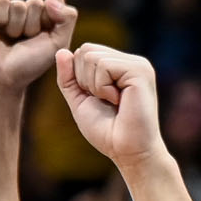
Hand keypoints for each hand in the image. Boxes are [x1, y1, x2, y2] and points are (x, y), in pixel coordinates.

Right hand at [0, 0, 77, 92]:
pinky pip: (0, 0)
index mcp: (45, 19)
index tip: (41, 38)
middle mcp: (27, 14)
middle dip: (31, 25)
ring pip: (18, 4)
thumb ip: (67, 18)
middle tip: (22, 42)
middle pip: (35, 2)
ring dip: (15, 25)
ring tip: (9, 40)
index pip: (52, 1)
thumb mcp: (58, 44)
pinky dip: (0, 15)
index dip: (47, 20)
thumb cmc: (28, 66)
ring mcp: (8, 12)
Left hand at [56, 44, 164, 172]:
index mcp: (119, 66)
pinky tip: (118, 100)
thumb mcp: (79, 101)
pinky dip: (102, 87)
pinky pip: (104, 65)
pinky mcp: (139, 70)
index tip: (96, 99)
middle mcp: (130, 61)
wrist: (127, 150)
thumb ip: (69, 78)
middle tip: (104, 100)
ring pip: (92, 57)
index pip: (84, 51)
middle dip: (84, 80)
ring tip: (112, 101)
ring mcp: (137, 64)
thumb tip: (61, 51)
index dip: (78, 77)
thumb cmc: (106, 130)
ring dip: (93, 85)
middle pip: (85, 50)